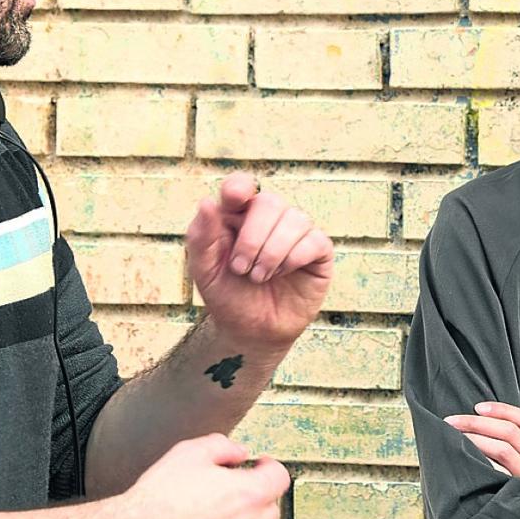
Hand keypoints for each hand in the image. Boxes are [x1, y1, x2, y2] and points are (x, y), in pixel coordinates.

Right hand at [123, 433, 287, 518]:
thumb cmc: (159, 498)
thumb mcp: (191, 452)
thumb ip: (224, 447)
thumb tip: (239, 453)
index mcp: (248, 495)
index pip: (279, 477)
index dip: (268, 467)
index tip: (259, 467)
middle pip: (270, 509)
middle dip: (256, 497)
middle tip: (231, 491)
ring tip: (212, 518)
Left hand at [186, 173, 332, 350]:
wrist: (251, 333)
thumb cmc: (228, 297)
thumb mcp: (205, 271)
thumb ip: (201, 238)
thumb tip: (207, 202)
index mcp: (238, 216)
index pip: (241, 185)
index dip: (239, 188)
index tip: (234, 200)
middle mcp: (269, 218)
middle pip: (269, 203)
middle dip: (252, 238)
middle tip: (241, 269)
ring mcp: (296, 233)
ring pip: (294, 219)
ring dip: (272, 252)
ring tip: (258, 277)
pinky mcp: (318, 251)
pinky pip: (314, 240)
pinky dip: (294, 258)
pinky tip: (282, 274)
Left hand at [445, 402, 519, 481]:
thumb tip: (480, 436)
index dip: (503, 410)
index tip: (478, 407)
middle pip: (511, 432)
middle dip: (477, 423)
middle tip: (451, 421)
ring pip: (504, 450)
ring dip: (475, 439)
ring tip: (455, 439)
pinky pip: (501, 475)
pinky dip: (482, 464)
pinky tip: (466, 463)